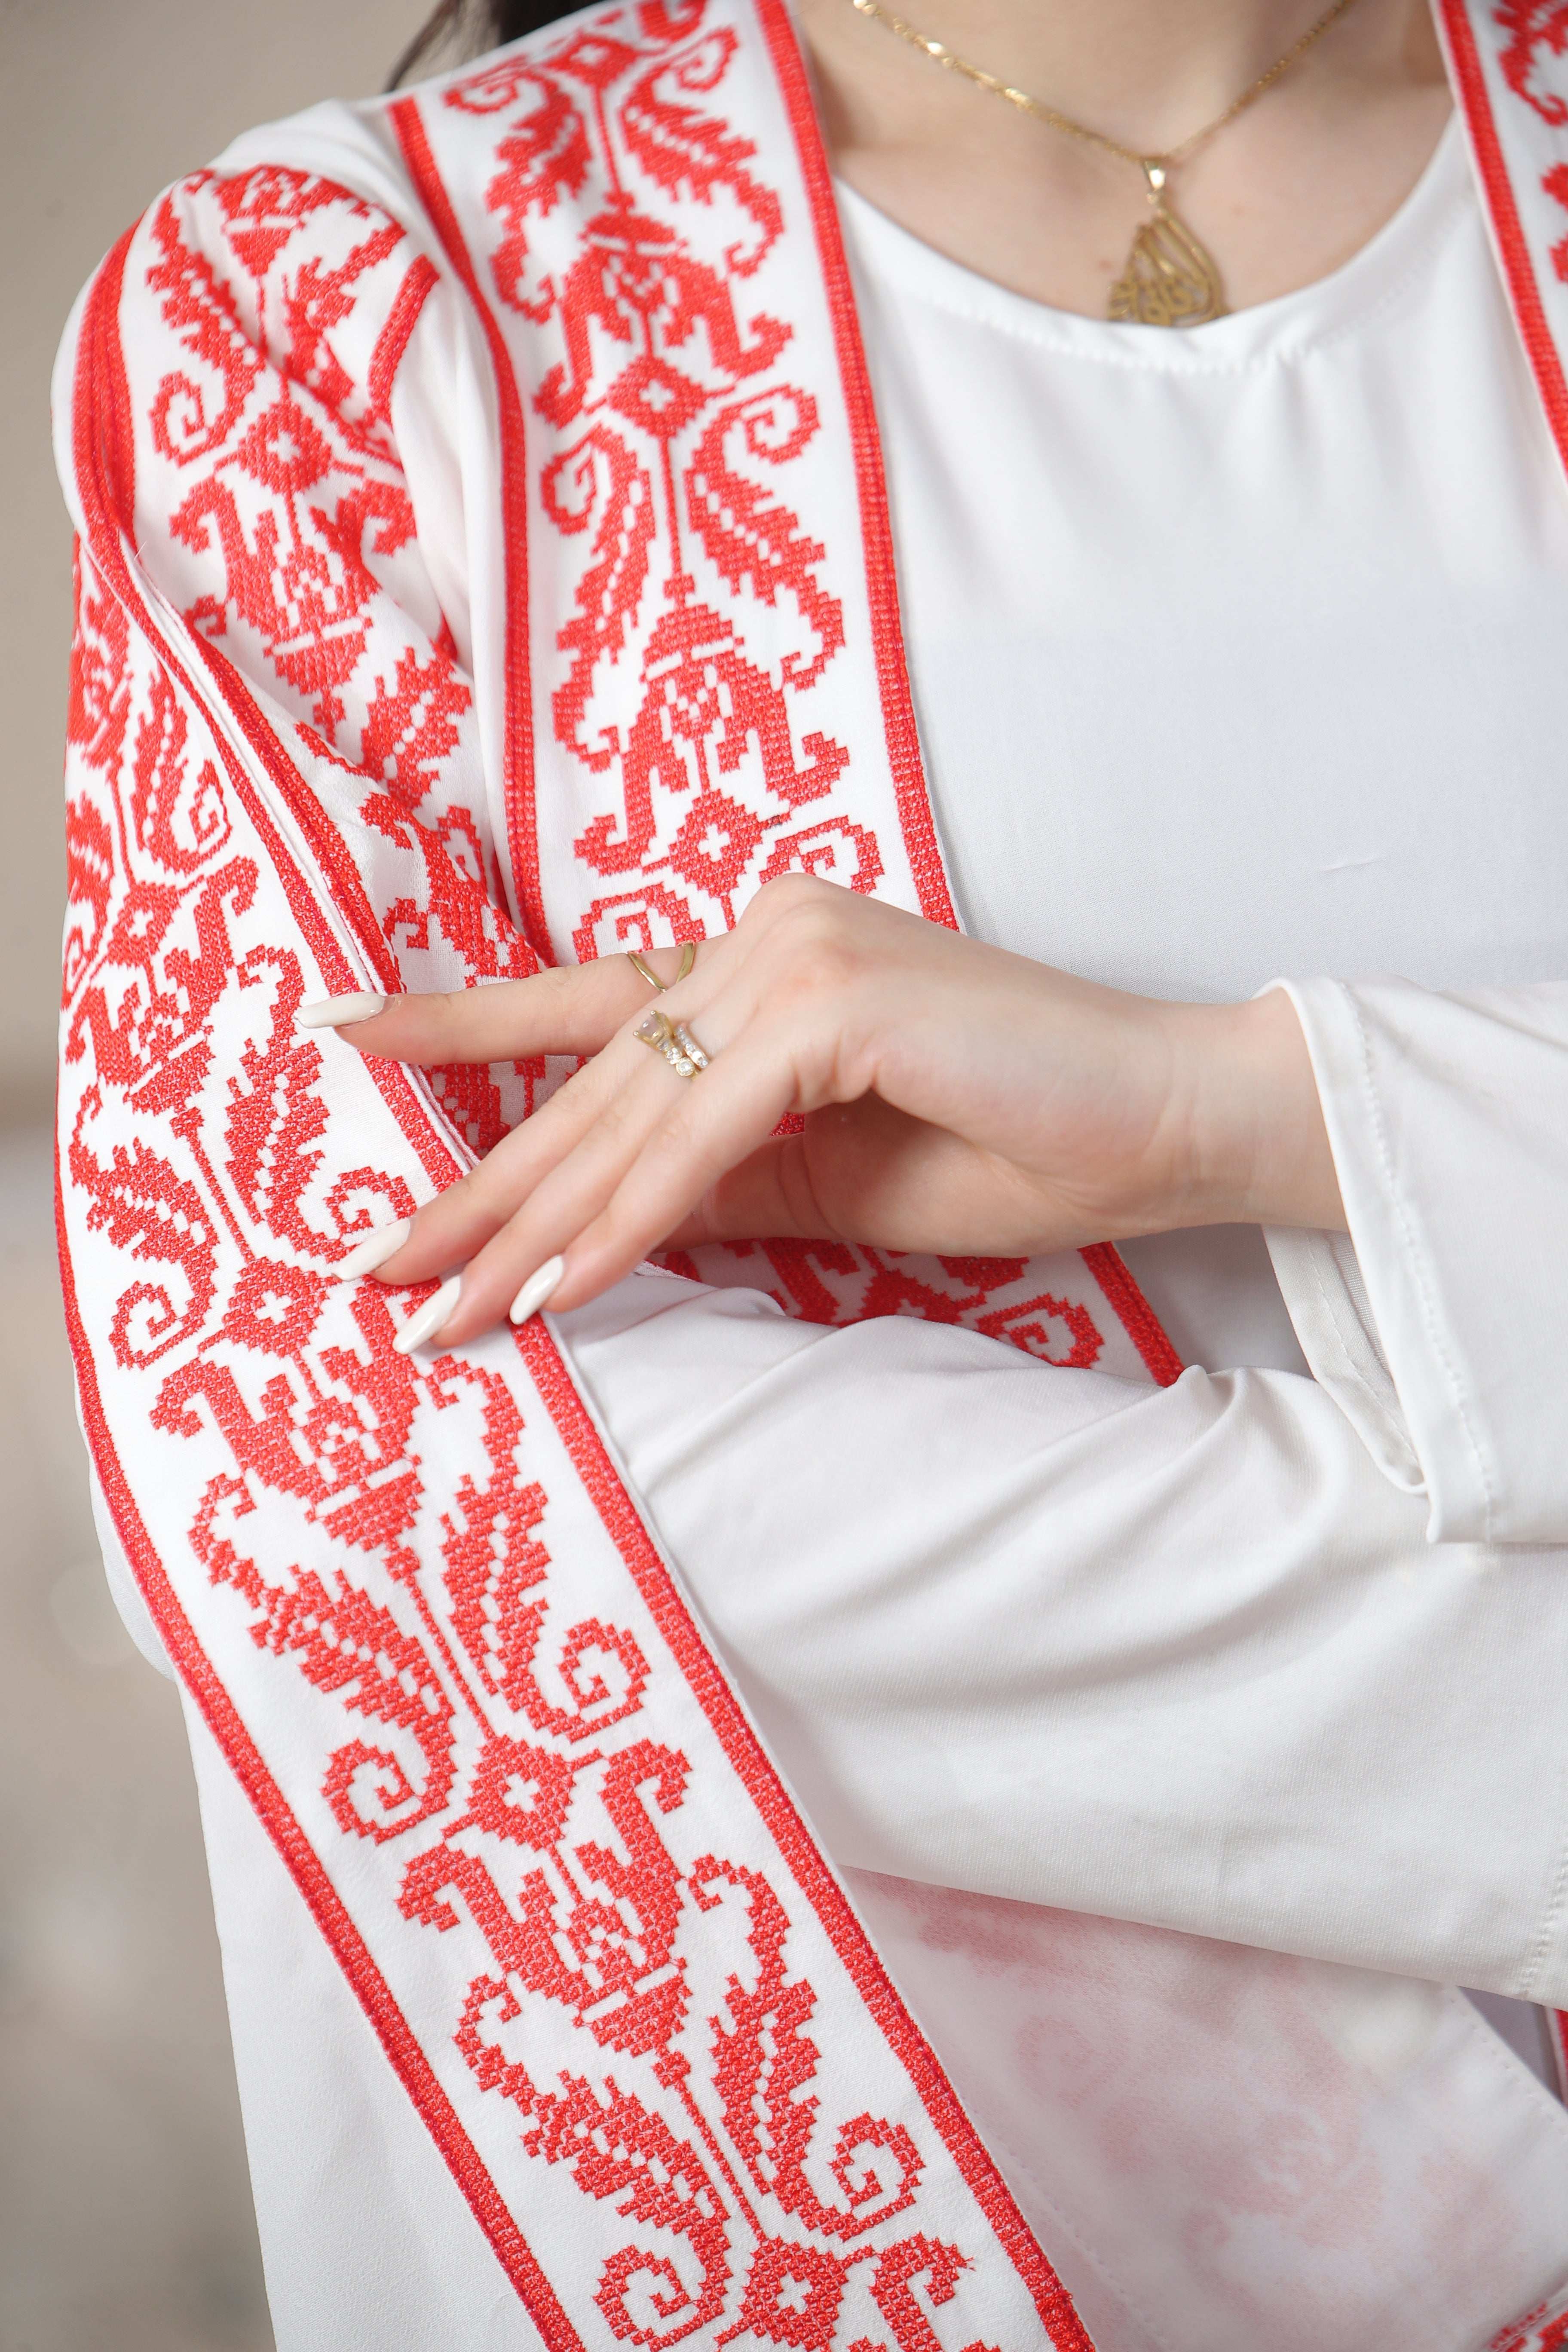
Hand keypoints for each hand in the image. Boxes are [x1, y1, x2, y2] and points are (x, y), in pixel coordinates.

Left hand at [299, 876, 1343, 1346]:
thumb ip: (715, 1183)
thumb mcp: (830, 1183)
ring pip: (628, 1111)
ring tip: (453, 1315)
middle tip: (385, 1272)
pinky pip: (702, 1133)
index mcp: (761, 961)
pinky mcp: (834, 1000)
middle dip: (483, 1192)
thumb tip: (593, 1225)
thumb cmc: (1020, 1146)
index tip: (347, 1047)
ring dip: (537, 1226)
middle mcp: (764, 932)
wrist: (1170, 1124)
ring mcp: (797, 952)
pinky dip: (632, 1217)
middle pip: (590, 1082)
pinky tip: (564, 1290)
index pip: (584, 1010)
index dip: (460, 1033)